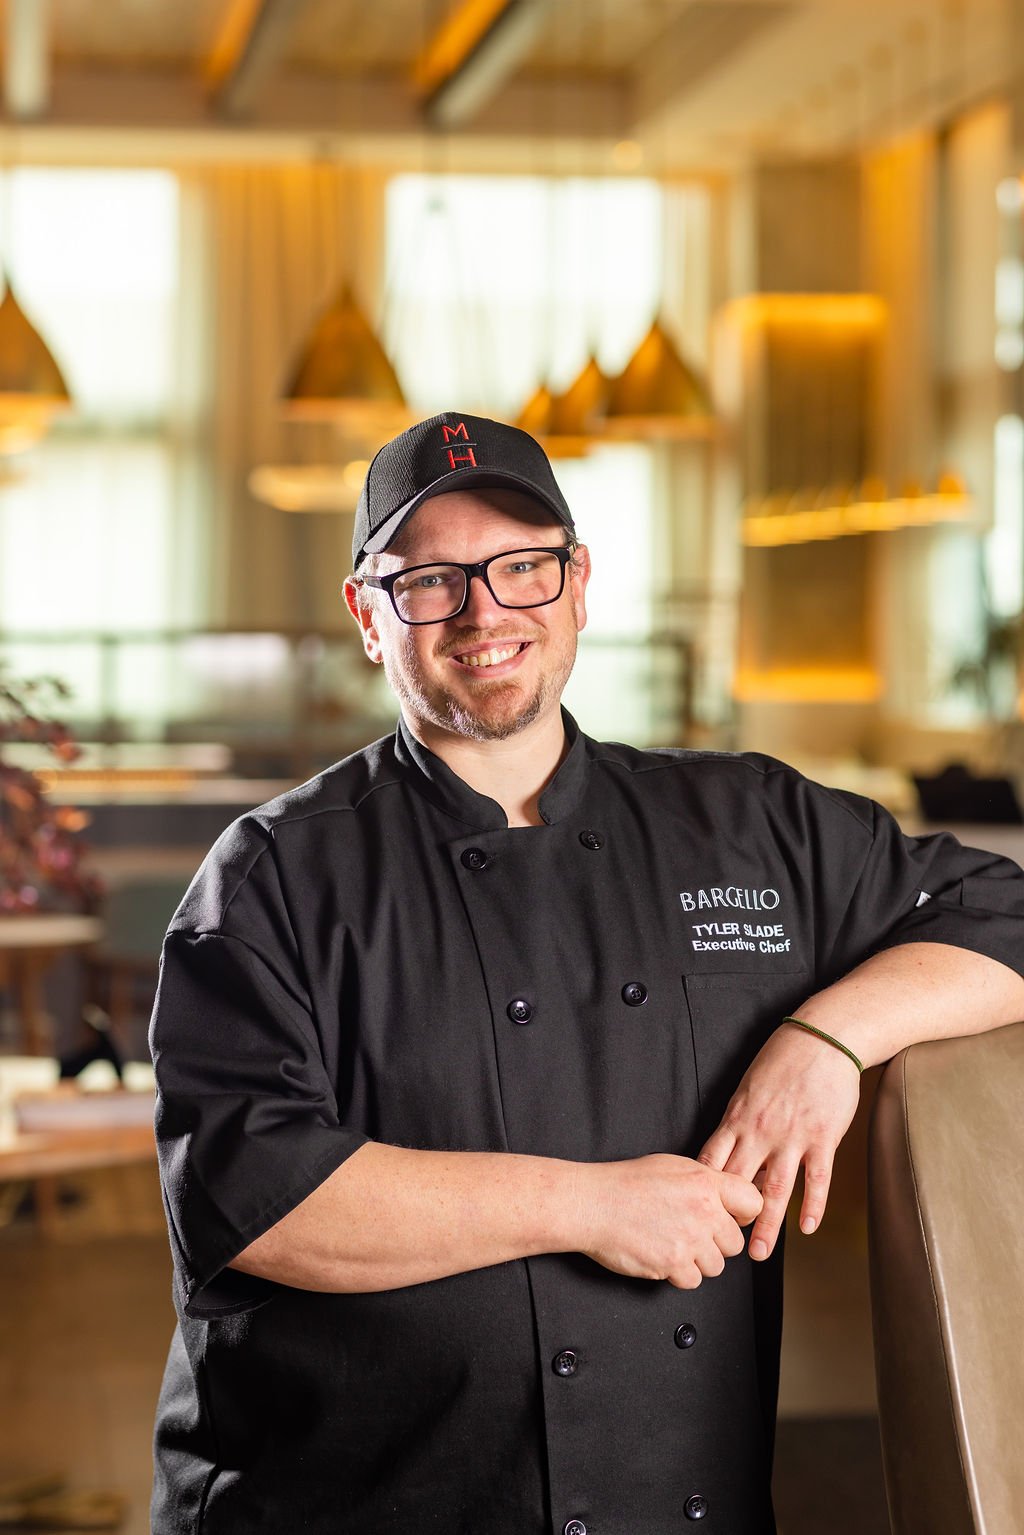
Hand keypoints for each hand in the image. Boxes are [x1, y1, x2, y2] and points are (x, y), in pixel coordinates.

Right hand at [574, 1153, 762, 1288]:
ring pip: (716, 1266)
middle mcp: (704, 1212)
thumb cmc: (626, 1183)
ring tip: (673, 1242)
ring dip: (698, 1260)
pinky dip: (678, 1274)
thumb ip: (706, 1181)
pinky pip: (693, 1281)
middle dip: (716, 1241)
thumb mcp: (673, 1166)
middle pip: (735, 1242)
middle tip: (692, 1232)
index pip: (753, 1203)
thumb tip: (726, 1197)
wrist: (593, 1204)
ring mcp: (690, 1240)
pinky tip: (663, 1255)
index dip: (742, 1214)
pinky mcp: (673, 1265)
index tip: (731, 1218)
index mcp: (706, 1183)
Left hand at [696, 1022, 861, 1261]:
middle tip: (718, 1247)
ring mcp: (791, 1137)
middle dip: (726, 1218)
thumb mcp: (748, 1088)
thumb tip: (727, 1149)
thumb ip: (739, 1121)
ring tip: (759, 1253)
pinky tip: (807, 1227)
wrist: (821, 1039)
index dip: (702, 1191)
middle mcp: (760, 1132)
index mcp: (738, 1118)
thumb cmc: (783, 1060)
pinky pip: (816, 1179)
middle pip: (737, 1184)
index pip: (712, 1162)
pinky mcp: (822, 1138)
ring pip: (775, 1190)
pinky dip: (812, 1206)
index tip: (695, 1214)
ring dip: (766, 1225)